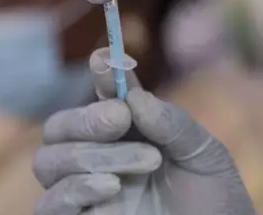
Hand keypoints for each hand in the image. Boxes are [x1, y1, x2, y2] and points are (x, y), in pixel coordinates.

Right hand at [30, 48, 255, 214]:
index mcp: (126, 134)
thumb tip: (134, 97)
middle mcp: (98, 158)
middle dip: (86, 118)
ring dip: (91, 155)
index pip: (100, 98)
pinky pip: (47, 204)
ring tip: (144, 162)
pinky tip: (110, 186)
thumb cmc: (214, 199)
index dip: (100, 76)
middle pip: (58, 128)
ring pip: (48, 161)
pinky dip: (74, 188)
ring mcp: (84, 193)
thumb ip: (172, 123)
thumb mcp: (204, 154)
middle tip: (120, 118)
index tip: (106, 61)